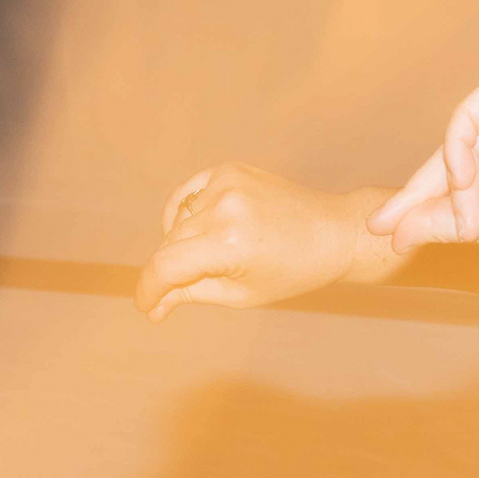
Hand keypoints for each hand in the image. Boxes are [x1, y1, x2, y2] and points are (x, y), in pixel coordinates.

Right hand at [137, 163, 392, 318]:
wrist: (332, 233)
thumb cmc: (291, 271)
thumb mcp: (239, 293)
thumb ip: (189, 294)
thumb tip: (152, 307)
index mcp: (228, 244)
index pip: (165, 267)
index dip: (148, 290)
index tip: (146, 307)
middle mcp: (223, 207)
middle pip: (169, 245)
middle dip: (169, 271)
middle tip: (181, 292)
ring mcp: (225, 183)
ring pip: (177, 222)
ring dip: (183, 243)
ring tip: (215, 257)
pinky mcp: (228, 169)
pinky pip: (187, 196)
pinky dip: (186, 214)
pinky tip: (201, 230)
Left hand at [369, 68, 478, 269]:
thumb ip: (437, 220)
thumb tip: (390, 234)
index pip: (456, 179)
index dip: (418, 204)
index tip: (383, 231)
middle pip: (449, 159)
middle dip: (420, 196)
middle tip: (384, 224)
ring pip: (455, 145)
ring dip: (455, 188)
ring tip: (472, 221)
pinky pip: (465, 120)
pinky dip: (459, 154)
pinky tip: (470, 179)